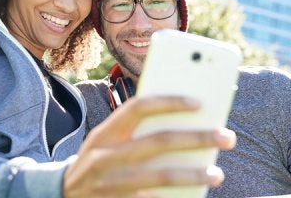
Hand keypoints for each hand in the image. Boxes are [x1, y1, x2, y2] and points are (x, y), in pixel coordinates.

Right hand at [63, 95, 235, 197]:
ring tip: (217, 173)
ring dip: (193, 174)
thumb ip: (133, 131)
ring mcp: (110, 183)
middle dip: (197, 138)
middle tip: (226, 137)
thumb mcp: (106, 141)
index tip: (199, 102)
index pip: (137, 107)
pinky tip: (194, 196)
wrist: (64, 195)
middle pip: (158, 142)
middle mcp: (104, 156)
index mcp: (104, 133)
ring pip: (160, 176)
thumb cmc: (96, 162)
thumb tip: (181, 121)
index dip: (168, 102)